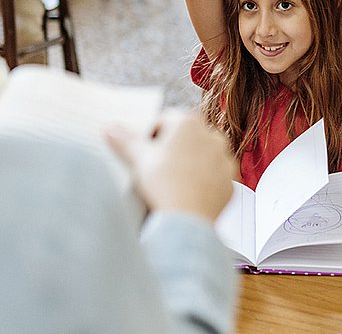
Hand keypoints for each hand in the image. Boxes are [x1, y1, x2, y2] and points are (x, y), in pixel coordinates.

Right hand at [106, 111, 235, 221]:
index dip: (151, 136)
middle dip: (172, 148)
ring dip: (190, 163)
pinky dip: (203, 181)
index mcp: (188, 122)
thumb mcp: (139, 159)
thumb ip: (125, 140)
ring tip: (173, 181)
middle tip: (157, 167)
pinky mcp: (230, 180)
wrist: (187, 220)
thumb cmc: (165, 186)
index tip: (144, 151)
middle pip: (185, 137)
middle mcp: (211, 136)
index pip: (165, 120)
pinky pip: (214, 176)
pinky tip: (188, 192)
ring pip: (202, 155)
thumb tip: (111, 129)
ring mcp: (224, 158)